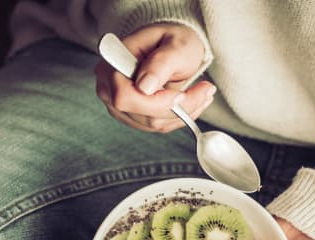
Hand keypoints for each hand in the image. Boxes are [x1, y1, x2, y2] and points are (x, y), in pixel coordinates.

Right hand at [94, 23, 215, 132]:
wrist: (173, 46)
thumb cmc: (173, 40)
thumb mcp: (175, 44)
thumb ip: (161, 63)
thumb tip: (145, 87)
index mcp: (113, 65)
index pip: (125, 97)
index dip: (155, 102)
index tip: (182, 94)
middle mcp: (109, 88)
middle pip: (142, 115)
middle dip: (178, 108)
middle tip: (205, 91)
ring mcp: (119, 106)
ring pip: (153, 124)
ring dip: (184, 113)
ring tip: (202, 93)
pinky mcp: (134, 117)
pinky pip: (158, 126)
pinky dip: (180, 117)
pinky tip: (192, 101)